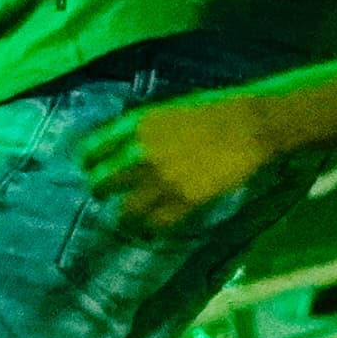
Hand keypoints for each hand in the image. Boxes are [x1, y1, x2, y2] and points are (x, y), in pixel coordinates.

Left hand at [80, 92, 282, 232]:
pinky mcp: (184, 200)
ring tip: (128, 219)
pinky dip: (152, 228)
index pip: (90, 150)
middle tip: (103, 196)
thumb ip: (139, 129)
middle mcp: (141, 153)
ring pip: (125, 212)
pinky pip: (156, 224)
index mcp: (136, 125)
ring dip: (124, 217)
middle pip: (101, 183)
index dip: (86, 163)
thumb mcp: (167, 109)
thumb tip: (117, 148)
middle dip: (99, 192)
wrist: (250, 124)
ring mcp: (162, 179)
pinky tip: (153, 227)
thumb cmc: (212, 110)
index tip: (88, 169)